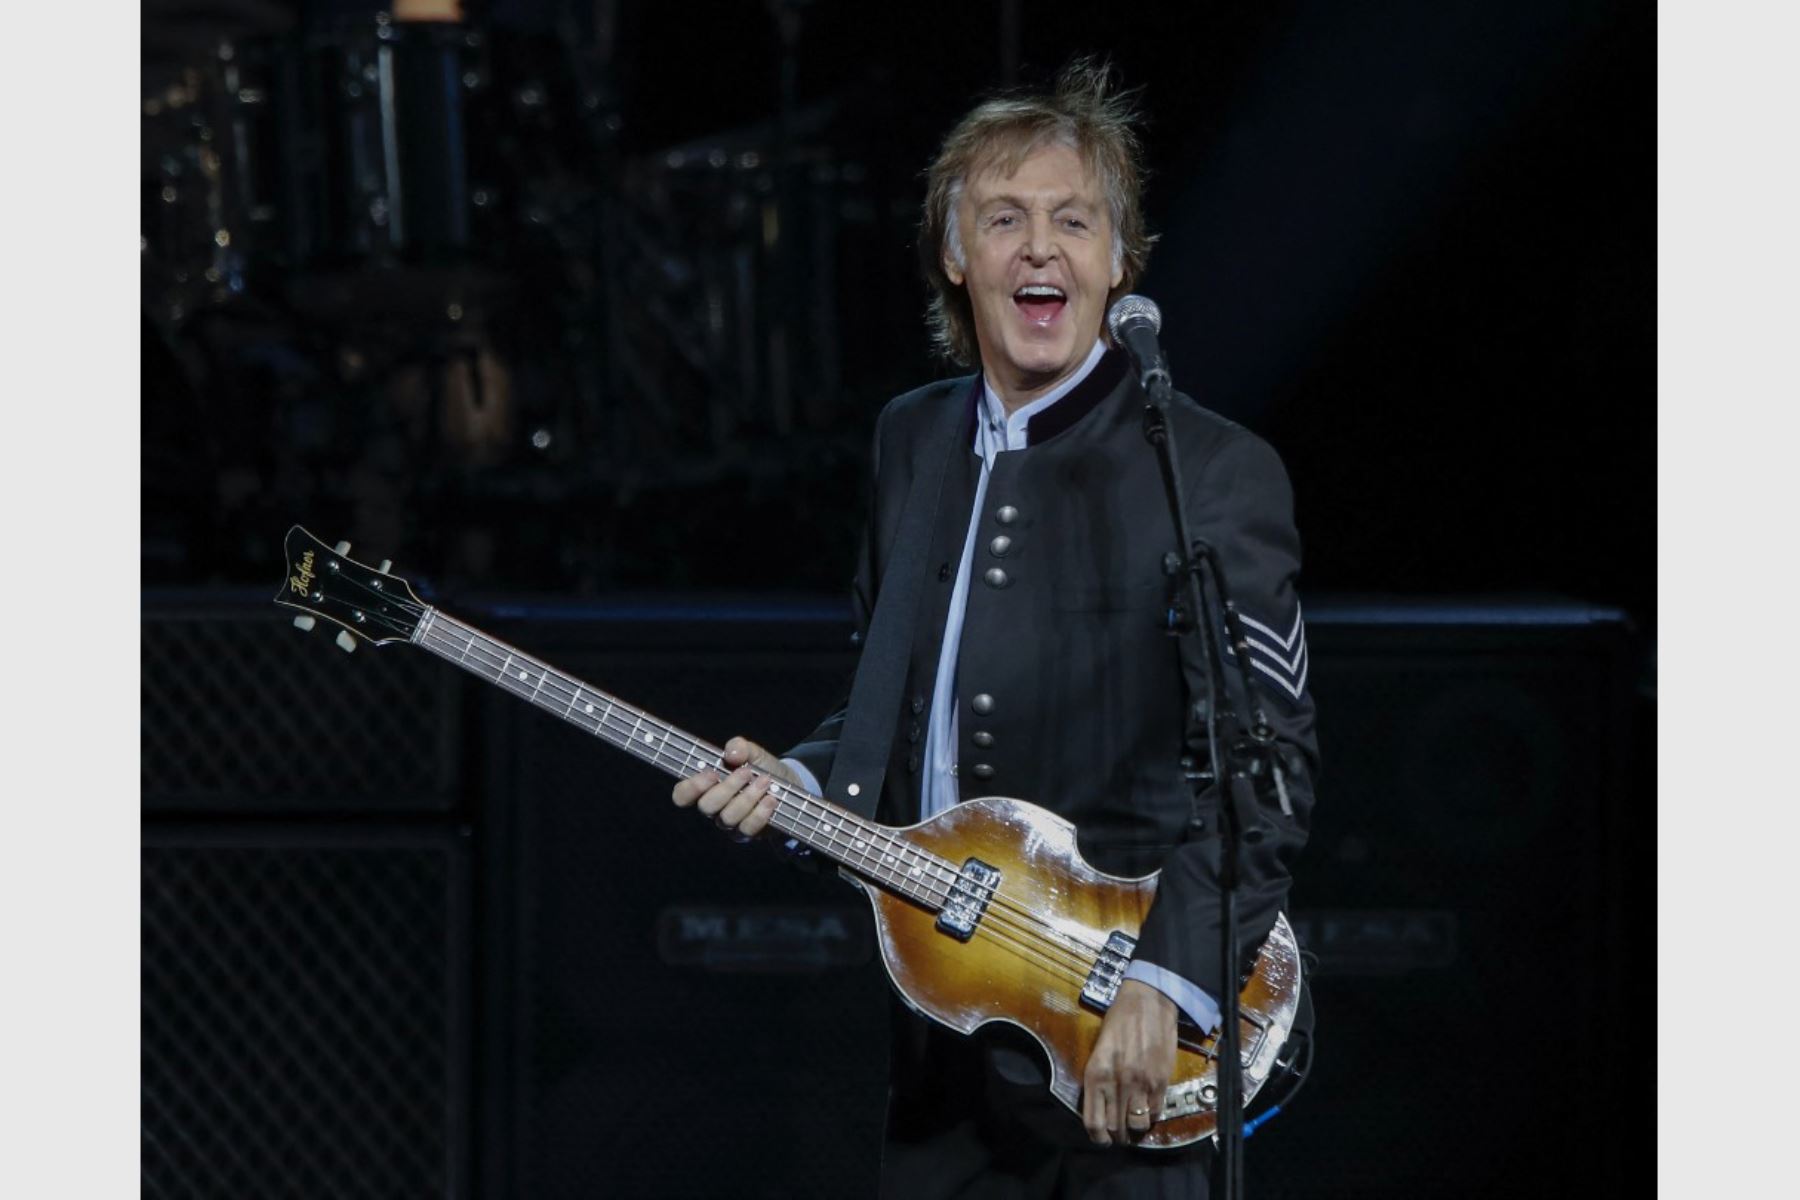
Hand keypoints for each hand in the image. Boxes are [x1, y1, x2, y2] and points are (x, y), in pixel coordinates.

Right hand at [670, 737, 800, 838]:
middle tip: (746, 772)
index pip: (682, 795)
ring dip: (747, 798)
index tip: (712, 774)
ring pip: (728, 818)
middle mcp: (713, 807)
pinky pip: (747, 829)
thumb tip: (731, 752)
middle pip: (706, 806)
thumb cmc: (760, 767)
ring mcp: (729, 823)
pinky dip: (760, 813)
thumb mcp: (751, 751)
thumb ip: (739, 746)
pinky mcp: (746, 833)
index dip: (691, 787)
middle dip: (727, 788)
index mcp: (706, 786)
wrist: (787, 784)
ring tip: (765, 781)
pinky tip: (771, 799)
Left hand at [1081, 979, 1177, 1145]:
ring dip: (1137, 1128)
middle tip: (1121, 1133)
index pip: (1093, 1122)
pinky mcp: (1161, 1080)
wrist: (1148, 1001)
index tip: (1103, 1140)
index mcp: (1096, 1073)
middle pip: (1116, 1127)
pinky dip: (1152, 1114)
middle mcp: (1117, 1081)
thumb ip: (1100, 1079)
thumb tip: (1102, 1108)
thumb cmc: (1119, 1021)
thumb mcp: (1099, 1049)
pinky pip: (1156, 1111)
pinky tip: (1149, 1107)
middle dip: (1118, 1135)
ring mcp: (1141, 1082)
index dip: (1098, 1138)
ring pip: (1138, 1124)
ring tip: (1136, 1123)